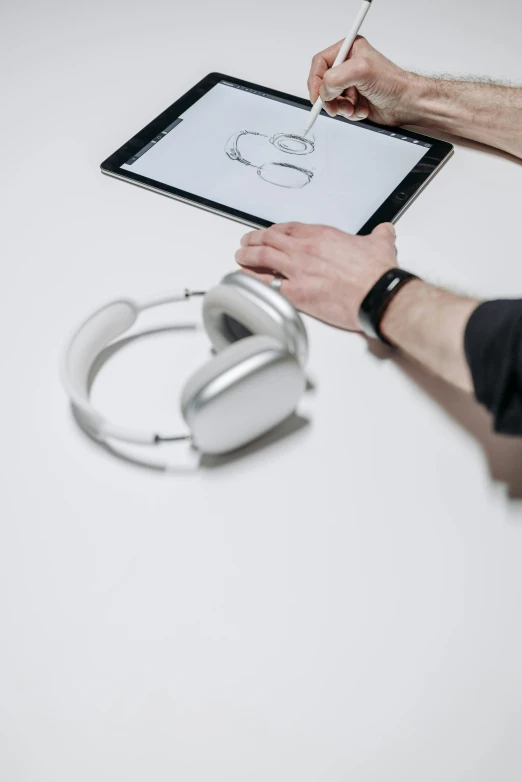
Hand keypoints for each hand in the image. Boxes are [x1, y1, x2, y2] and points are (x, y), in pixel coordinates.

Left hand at [235, 222, 397, 331]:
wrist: (378, 294)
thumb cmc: (377, 274)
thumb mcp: (381, 244)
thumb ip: (380, 236)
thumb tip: (385, 232)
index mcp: (323, 236)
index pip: (290, 228)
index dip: (275, 230)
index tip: (269, 234)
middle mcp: (306, 249)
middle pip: (270, 239)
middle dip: (255, 240)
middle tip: (247, 242)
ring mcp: (298, 270)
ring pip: (263, 257)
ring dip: (248, 256)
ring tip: (240, 257)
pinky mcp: (297, 293)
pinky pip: (267, 284)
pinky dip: (252, 280)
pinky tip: (245, 280)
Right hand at [307, 36, 422, 124]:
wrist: (405, 103)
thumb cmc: (392, 83)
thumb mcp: (362, 71)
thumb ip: (336, 77)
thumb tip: (324, 89)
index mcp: (349, 50)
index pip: (320, 63)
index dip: (315, 80)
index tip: (318, 95)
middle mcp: (348, 66)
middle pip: (323, 84)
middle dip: (329, 98)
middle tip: (335, 105)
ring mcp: (350, 84)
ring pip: (330, 99)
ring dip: (340, 108)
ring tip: (352, 108)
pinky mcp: (353, 100)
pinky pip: (340, 109)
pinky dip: (349, 113)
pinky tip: (361, 110)